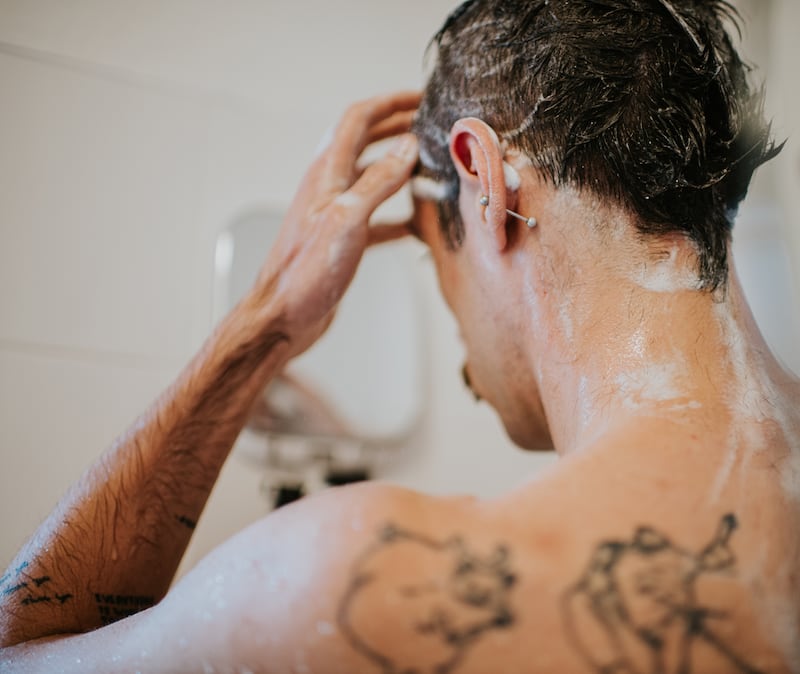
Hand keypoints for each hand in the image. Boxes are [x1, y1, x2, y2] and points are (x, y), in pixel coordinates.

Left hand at [252, 91, 419, 356]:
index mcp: (327, 174)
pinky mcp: (343, 240)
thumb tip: (408, 147)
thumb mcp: (347, 221)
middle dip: (397, 128)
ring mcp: (336, 213)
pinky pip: (376, 218)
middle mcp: (330, 188)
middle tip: (428, 124)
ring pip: (373, 179)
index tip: (420, 98)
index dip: (389, 103)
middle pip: (365, 143)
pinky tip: (416, 224)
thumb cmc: (305, 274)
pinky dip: (399, 214)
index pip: (358, 120)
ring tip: (430, 167)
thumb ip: (379, 182)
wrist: (283, 316)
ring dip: (401, 169)